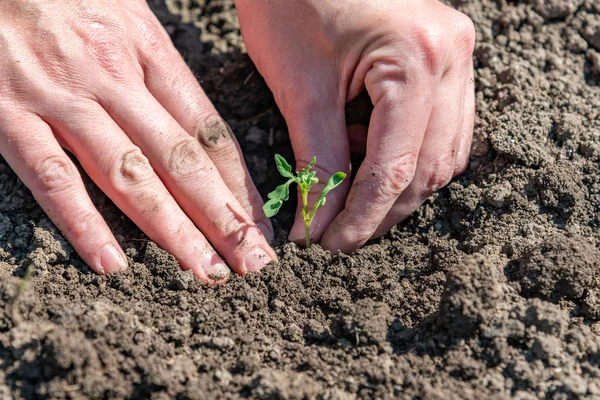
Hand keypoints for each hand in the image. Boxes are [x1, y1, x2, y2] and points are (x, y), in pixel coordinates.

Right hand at [0, 0, 275, 283]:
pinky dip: (83, 223)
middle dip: (223, 218)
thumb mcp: (127, 11)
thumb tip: (196, 123)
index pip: (207, 129)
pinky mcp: (8, 114)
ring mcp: (63, 100)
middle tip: (255, 263)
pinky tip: (112, 263)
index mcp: (148, 50)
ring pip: (129, 175)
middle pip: (182, 160)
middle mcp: (115, 79)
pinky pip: (52, 176)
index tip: (262, 223)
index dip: (239, 183)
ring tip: (206, 272)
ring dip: (173, 230)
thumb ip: (159, 68)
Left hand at [237, 0, 475, 252]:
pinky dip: (406, 155)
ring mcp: (457, 56)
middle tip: (338, 234)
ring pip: (443, 155)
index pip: (396, 168)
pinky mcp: (445, 57)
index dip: (362, 218)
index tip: (329, 246)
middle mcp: (452, 57)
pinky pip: (441, 128)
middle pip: (429, 169)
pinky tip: (367, 150)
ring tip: (348, 189)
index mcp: (417, 59)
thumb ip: (318, 162)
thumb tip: (320, 226)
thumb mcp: (300, 88)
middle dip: (382, 210)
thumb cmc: (289, 2)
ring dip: (398, 186)